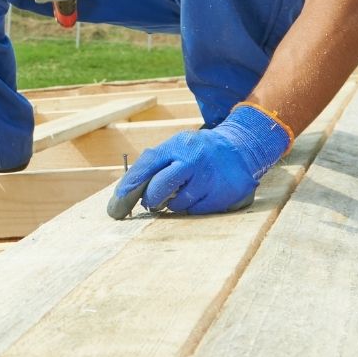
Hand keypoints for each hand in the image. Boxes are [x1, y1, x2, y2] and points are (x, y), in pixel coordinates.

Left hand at [108, 103, 291, 217]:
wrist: (241, 148)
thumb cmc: (197, 152)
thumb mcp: (176, 148)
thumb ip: (154, 165)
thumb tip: (124, 194)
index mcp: (177, 145)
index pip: (147, 165)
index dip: (129, 186)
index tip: (116, 207)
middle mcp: (193, 159)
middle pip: (159, 187)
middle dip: (150, 199)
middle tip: (150, 203)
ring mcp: (209, 176)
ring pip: (178, 203)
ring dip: (174, 203)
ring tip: (185, 191)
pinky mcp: (223, 193)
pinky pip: (197, 210)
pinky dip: (193, 207)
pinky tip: (201, 195)